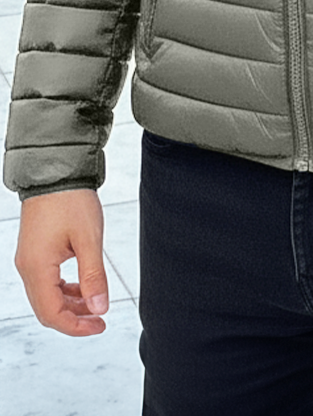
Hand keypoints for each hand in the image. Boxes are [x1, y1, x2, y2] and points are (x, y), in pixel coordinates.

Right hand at [15, 188, 109, 336]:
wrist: (55, 171)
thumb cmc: (71, 201)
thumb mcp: (89, 239)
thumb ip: (93, 276)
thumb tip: (100, 309)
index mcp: (37, 267)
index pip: (52, 313)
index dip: (76, 326)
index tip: (100, 326)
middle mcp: (27, 267)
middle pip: (46, 309)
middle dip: (73, 318)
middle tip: (100, 320)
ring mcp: (29, 260)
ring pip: (46, 296)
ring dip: (70, 304)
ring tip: (95, 304)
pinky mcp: (34, 252)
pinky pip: (47, 281)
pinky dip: (64, 290)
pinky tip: (83, 286)